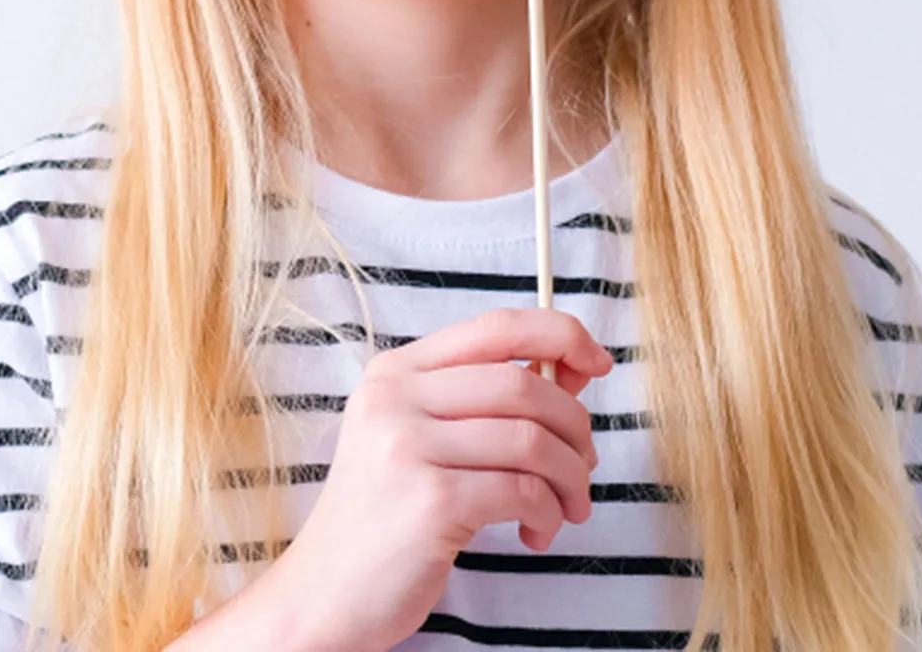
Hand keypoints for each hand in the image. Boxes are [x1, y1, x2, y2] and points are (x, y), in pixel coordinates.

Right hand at [265, 305, 612, 651]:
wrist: (325, 595)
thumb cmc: (386, 516)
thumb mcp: (419, 437)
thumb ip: (484, 400)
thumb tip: (572, 372)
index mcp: (397, 371)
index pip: (496, 327)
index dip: (560, 334)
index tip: (597, 362)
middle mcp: (396, 398)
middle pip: (523, 383)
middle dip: (574, 425)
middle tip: (583, 467)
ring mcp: (408, 447)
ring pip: (532, 439)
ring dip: (570, 478)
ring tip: (566, 508)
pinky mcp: (430, 502)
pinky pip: (523, 491)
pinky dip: (548, 513)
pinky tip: (536, 533)